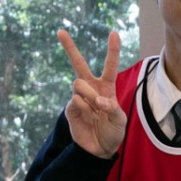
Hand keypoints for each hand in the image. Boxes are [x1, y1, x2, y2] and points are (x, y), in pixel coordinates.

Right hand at [59, 29, 124, 158]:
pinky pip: (76, 100)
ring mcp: (79, 97)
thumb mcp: (120, 121)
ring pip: (79, 83)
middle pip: (79, 64)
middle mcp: (91, 88)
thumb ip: (113, 108)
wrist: (99, 149)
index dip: (112, 50)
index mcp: (107, 87)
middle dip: (69, 47)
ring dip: (90, 95)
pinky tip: (89, 117)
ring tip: (97, 110)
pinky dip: (85, 108)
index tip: (113, 32)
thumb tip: (100, 101)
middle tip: (60, 31)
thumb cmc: (112, 132)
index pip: (110, 65)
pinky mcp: (70, 108)